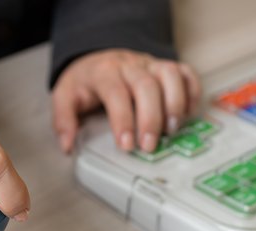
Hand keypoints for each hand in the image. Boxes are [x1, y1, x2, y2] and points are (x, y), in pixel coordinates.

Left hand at [52, 49, 201, 152]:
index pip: (116, 92)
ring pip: (170, 75)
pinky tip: (187, 114)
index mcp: (104, 72)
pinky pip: (186, 73)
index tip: (126, 145)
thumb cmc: (85, 82)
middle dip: (150, 119)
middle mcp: (130, 65)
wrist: (96, 59)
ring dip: (174, 104)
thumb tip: (68, 145)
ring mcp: (150, 64)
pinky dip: (192, 92)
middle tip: (149, 146)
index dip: (122, 120)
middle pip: (146, 85)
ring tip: (171, 130)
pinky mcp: (165, 67)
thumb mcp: (64, 97)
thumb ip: (64, 121)